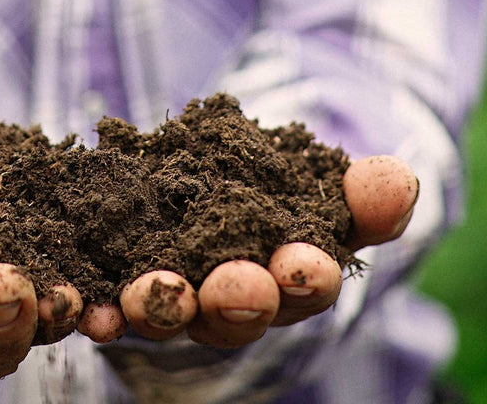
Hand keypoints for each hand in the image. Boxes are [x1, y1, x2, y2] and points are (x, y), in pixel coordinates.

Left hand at [79, 155, 418, 348]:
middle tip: (238, 285)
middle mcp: (229, 300)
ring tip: (150, 294)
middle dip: (237, 299)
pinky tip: (87, 309)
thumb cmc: (285, 187)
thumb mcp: (324, 179)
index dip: (306, 277)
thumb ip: (361, 188)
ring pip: (166, 311)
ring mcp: (171, 296)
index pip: (302, 285)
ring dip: (160, 307)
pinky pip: (107, 300)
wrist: (216, 174)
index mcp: (288, 278)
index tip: (306, 262)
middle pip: (233, 312)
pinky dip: (98, 307)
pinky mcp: (119, 284)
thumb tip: (399, 178)